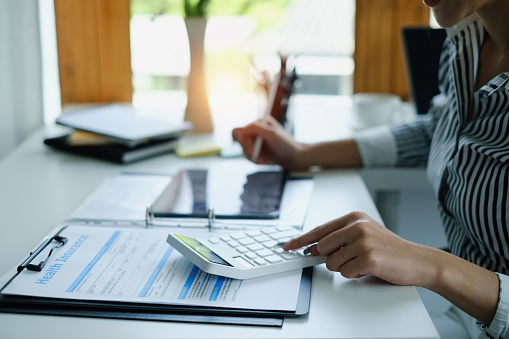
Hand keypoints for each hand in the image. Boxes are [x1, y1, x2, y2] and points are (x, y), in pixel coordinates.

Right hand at [232, 116, 305, 168]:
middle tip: (259, 160)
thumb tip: (241, 130)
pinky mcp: (258, 150)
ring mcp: (256, 141)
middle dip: (249, 152)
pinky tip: (266, 161)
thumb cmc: (286, 145)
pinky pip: (250, 157)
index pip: (239, 131)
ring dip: (254, 158)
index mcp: (258, 123)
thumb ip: (256, 128)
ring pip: (244, 151)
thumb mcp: (272, 134)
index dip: (243, 141)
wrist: (296, 157)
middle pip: (240, 142)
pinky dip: (257, 161)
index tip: (251, 150)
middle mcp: (255, 131)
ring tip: (265, 161)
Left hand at [284, 211, 435, 286]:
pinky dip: (354, 275)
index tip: (287, 246)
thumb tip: (312, 248)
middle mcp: (357, 225)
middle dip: (330, 259)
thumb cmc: (389, 249)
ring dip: (344, 268)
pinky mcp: (368, 257)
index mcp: (354, 217)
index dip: (300, 240)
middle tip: (349, 259)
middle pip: (322, 248)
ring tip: (363, 263)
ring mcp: (363, 241)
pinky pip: (345, 273)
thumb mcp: (363, 234)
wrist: (417, 260)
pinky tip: (369, 269)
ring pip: (332, 262)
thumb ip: (339, 237)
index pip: (319, 229)